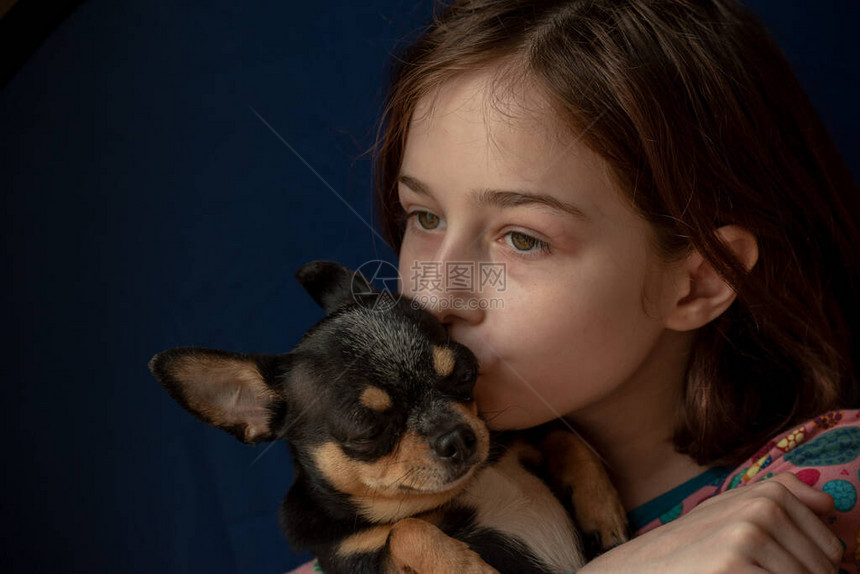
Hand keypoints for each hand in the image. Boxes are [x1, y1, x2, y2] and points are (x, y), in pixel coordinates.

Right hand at [578, 473, 842, 573]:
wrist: (646, 566)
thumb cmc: (694, 545)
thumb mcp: (732, 509)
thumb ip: (782, 498)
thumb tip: (829, 505)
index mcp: (768, 494)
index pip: (831, 548)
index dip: (812, 568)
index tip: (777, 567)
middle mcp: (763, 508)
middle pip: (822, 570)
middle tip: (754, 572)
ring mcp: (750, 536)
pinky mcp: (735, 566)